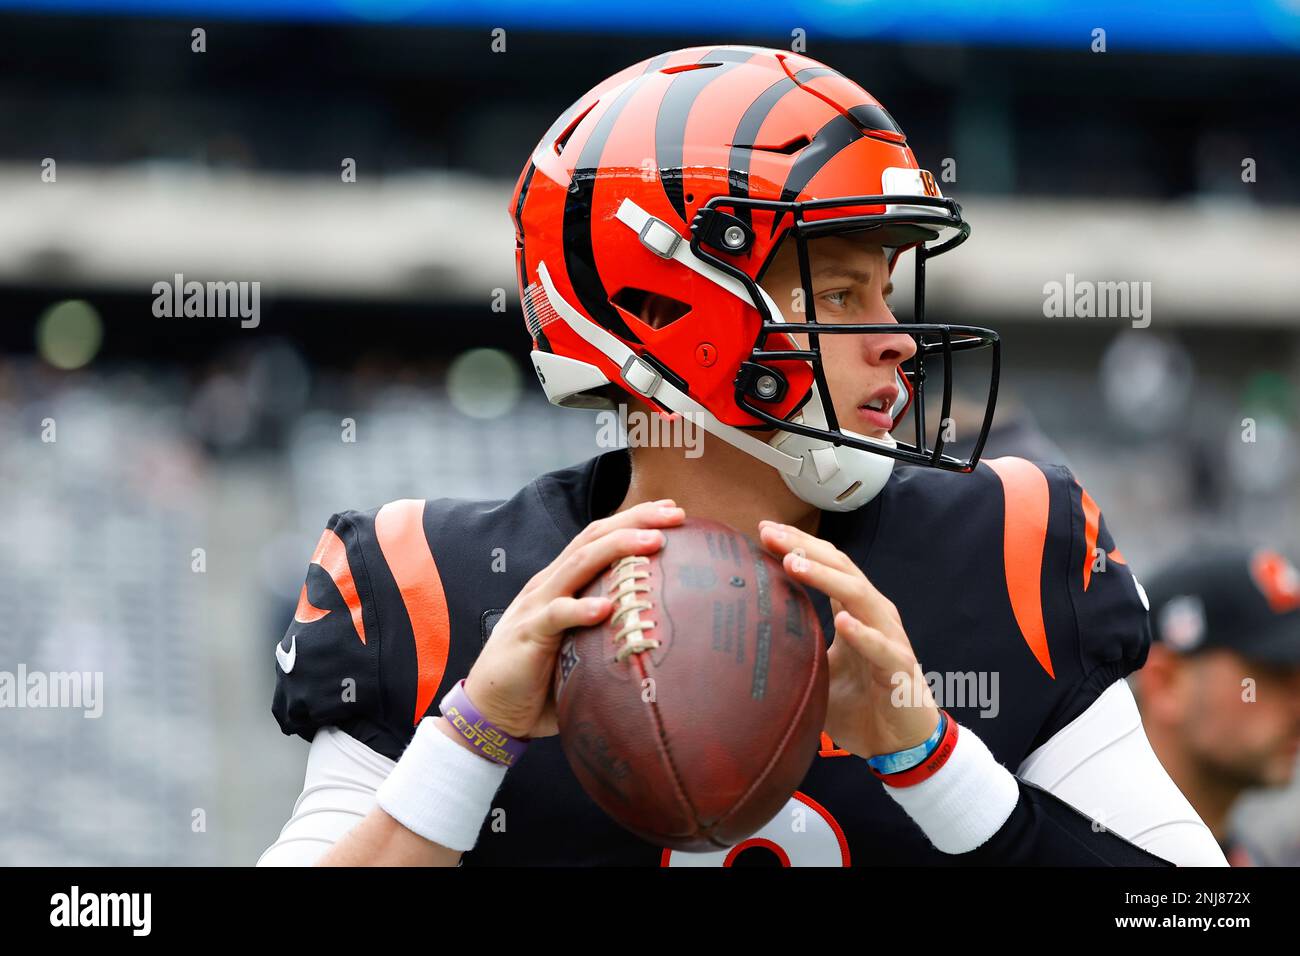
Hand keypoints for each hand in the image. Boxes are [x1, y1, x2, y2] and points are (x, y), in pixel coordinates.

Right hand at [460, 499, 685, 738]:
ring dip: (618, 549)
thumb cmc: (544, 679)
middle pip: (593, 538)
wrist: (493, 710)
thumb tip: (661, 633)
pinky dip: (581, 609)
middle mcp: (549, 584)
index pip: (599, 538)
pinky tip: (606, 608)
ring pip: (578, 564)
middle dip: (635, 520)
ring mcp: (537, 605)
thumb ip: (610, 631)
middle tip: (675, 512)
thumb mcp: (582, 645)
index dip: (634, 520)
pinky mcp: (528, 633)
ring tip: (653, 542)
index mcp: (562, 583)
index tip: (672, 511)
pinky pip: (556, 615)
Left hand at [757, 520, 939, 759]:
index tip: (764, 531)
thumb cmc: (861, 702)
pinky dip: (863, 634)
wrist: (900, 742)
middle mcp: (874, 615)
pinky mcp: (899, 668)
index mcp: (856, 610)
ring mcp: (889, 638)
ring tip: (794, 564)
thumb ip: (796, 645)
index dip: (799, 545)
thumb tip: (748, 637)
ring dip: (826, 578)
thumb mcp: (820, 667)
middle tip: (770, 534)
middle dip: (804, 548)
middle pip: (841, 568)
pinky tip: (845, 623)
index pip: (828, 565)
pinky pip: (882, 648)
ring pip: (860, 597)